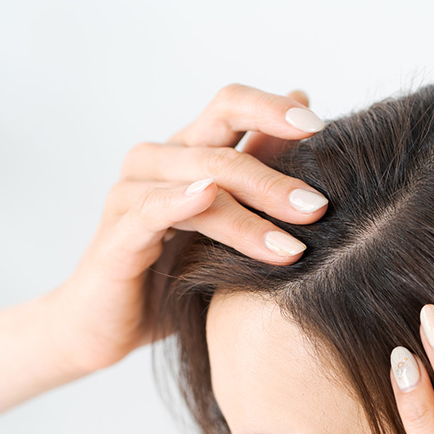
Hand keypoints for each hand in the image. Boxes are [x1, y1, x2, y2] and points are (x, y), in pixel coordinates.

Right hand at [43, 84, 327, 374]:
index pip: (231, 106)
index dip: (273, 109)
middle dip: (275, 176)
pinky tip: (208, 199)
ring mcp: (132, 193)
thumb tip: (307, 106)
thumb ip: (261, 171)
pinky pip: (150, 208)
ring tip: (292, 247)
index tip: (322, 126)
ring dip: (250, 211)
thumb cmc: (174, 274)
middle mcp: (158, 160)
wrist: (111, 327)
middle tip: (318, 207)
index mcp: (189, 151)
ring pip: (198, 180)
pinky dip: (180, 200)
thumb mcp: (230, 226)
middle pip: (220, 141)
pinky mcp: (116, 234)